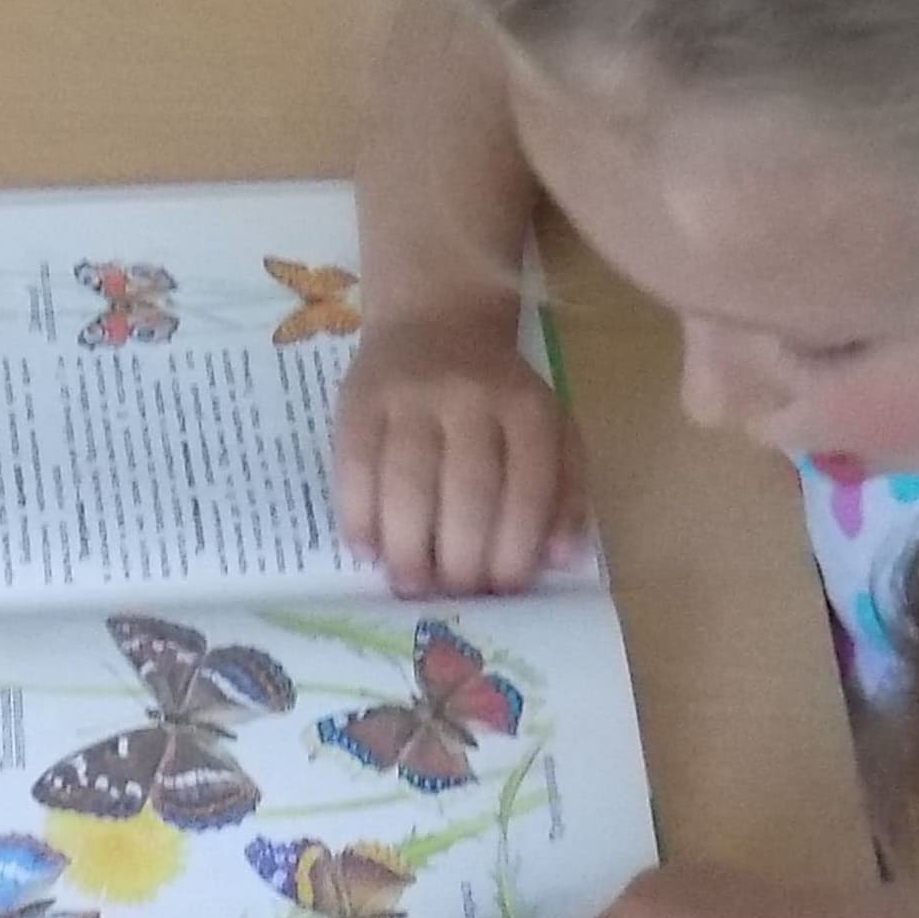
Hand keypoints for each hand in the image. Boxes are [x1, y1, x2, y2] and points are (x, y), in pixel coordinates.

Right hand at [332, 306, 589, 596]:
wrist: (435, 320)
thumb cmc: (500, 395)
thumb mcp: (550, 428)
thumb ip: (564, 492)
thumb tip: (561, 559)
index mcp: (527, 408)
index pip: (527, 489)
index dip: (515, 550)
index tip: (503, 593)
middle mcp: (471, 397)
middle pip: (466, 492)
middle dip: (460, 560)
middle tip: (452, 597)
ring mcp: (410, 396)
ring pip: (406, 484)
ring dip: (407, 548)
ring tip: (409, 585)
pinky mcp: (358, 399)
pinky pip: (354, 468)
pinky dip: (359, 517)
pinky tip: (366, 550)